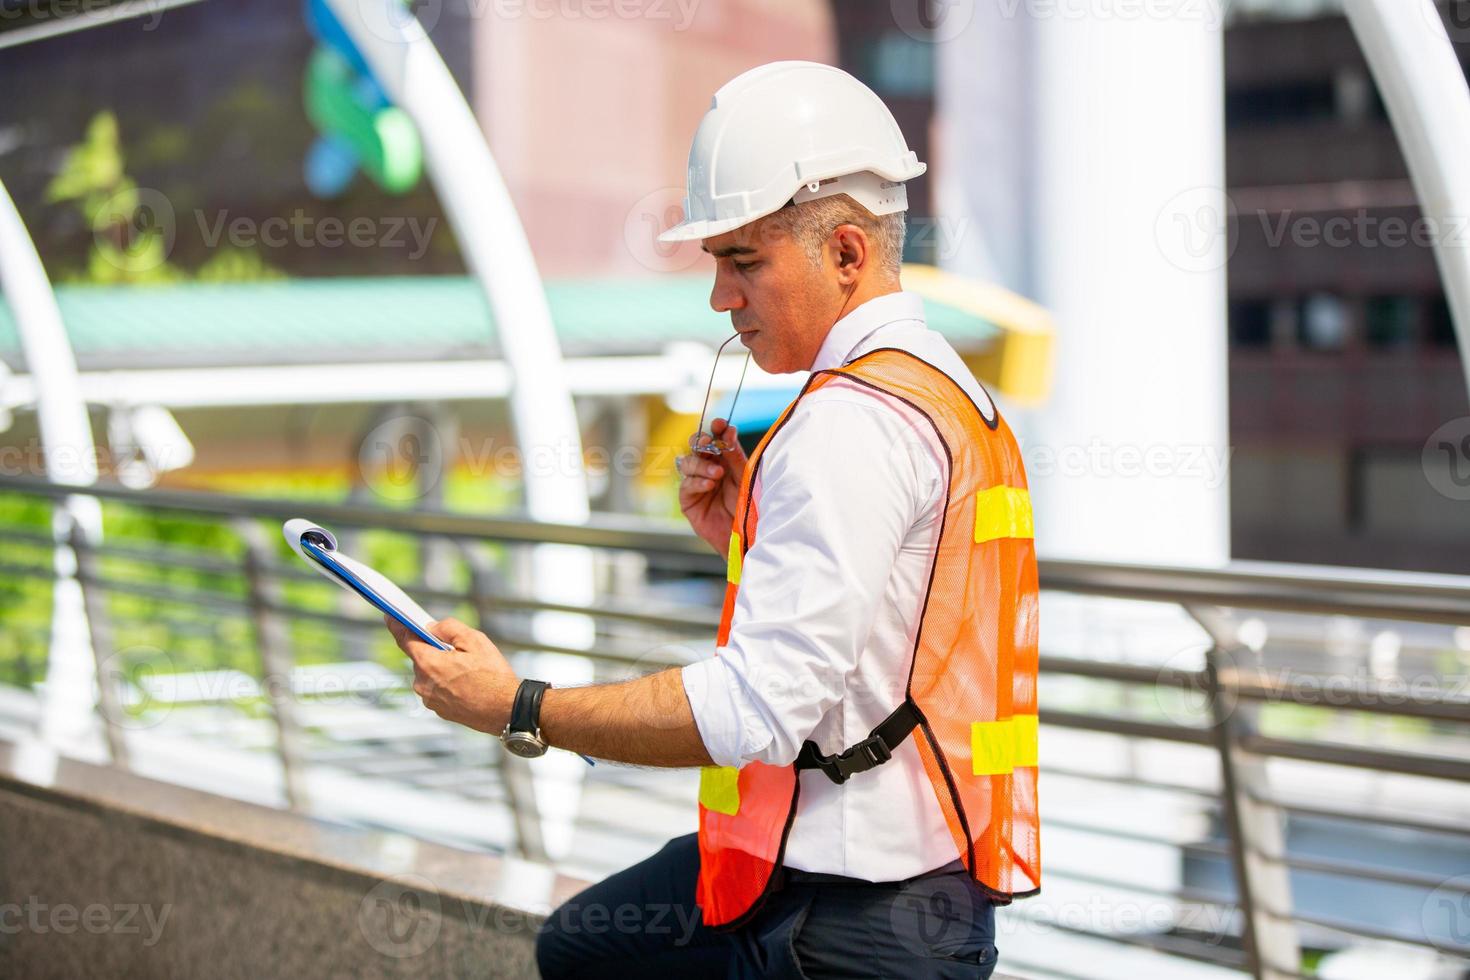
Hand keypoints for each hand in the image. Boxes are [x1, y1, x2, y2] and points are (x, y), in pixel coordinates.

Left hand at [383, 615, 517, 734]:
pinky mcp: (438, 710)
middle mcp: (422, 683)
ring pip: (430, 674)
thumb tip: (432, 628)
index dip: (397, 625)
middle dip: (434, 650)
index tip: (391, 616)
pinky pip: (437, 688)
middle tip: (458, 649)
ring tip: (468, 671)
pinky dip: (447, 682)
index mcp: (428, 663)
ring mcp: (429, 699)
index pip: (404, 639)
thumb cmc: (493, 675)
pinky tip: (467, 683)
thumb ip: (448, 628)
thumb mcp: (474, 640)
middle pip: (420, 657)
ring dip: (442, 668)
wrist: (505, 710)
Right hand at [677, 417, 747, 553]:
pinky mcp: (688, 502)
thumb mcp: (744, 478)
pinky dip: (697, 482)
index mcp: (724, 461)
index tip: (721, 424)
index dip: (716, 429)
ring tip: (718, 473)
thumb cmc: (749, 508)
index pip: (716, 439)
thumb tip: (729, 431)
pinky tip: (709, 485)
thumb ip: (735, 456)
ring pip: (687, 463)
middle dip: (701, 441)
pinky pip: (686, 485)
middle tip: (708, 442)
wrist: (747, 537)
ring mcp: (697, 485)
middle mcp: (708, 469)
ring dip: (701, 464)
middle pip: (696, 447)